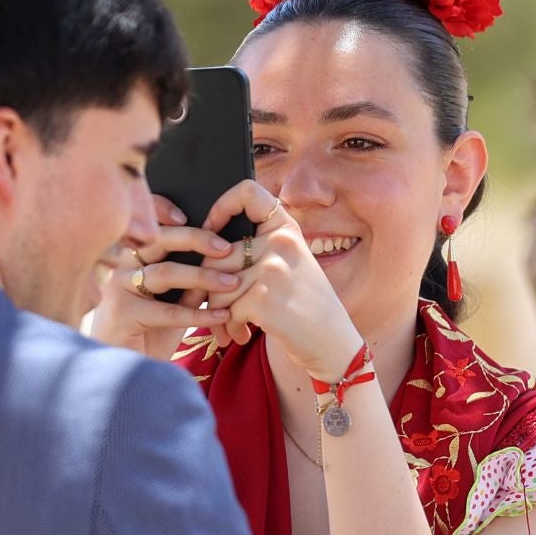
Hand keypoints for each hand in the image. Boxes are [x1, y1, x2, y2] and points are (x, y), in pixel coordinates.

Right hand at [90, 197, 238, 359]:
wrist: (126, 366)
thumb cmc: (149, 332)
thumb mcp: (174, 302)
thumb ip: (190, 282)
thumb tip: (223, 259)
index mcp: (132, 257)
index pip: (145, 222)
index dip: (163, 209)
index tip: (191, 214)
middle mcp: (122, 267)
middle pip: (157, 240)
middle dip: (195, 238)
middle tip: (226, 247)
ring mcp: (119, 288)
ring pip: (164, 273)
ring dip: (203, 276)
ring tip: (232, 282)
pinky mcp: (123, 314)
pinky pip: (167, 311)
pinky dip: (198, 313)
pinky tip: (221, 315)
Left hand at [201, 181, 362, 382]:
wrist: (331, 342)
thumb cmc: (303, 304)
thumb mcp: (290, 262)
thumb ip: (258, 248)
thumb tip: (203, 249)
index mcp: (286, 228)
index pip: (247, 192)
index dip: (222, 206)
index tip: (212, 230)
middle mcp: (281, 242)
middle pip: (216, 253)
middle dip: (206, 286)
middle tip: (212, 307)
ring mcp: (272, 270)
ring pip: (216, 285)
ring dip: (218, 313)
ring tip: (232, 326)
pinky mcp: (263, 299)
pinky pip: (225, 310)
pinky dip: (229, 327)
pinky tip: (242, 335)